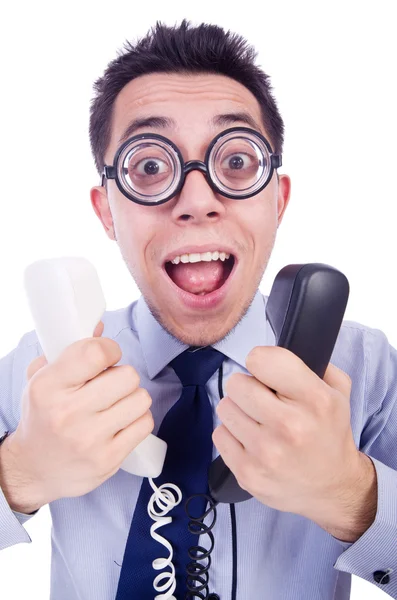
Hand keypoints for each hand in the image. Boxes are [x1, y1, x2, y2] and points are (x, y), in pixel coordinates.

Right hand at [3, 321, 153, 510]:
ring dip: (132, 398)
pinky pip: (145, 423)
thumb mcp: (43, 378)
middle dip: (122, 376)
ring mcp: (90, 439)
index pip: (96, 353)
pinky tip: (120, 422)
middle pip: (127, 376)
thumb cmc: (42, 416)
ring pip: (141, 399)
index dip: (110, 349)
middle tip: (110, 385)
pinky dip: (137, 420)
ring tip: (115, 404)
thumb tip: (100, 327)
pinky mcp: (108, 459)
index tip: (106, 357)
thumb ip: (70, 350)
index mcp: (48, 387)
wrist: (33, 469)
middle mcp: (68, 413)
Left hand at [212, 346, 360, 525]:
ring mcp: (266, 452)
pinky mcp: (248, 473)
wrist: (333, 487)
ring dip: (238, 410)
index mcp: (314, 400)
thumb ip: (313, 363)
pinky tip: (251, 440)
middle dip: (247, 386)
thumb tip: (276, 349)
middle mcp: (290, 426)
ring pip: (225, 407)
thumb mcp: (337, 392)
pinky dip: (232, 434)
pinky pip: (219, 435)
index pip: (262, 359)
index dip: (261, 361)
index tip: (266, 371)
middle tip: (261, 399)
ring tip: (257, 420)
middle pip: (237, 383)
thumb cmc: (329, 434)